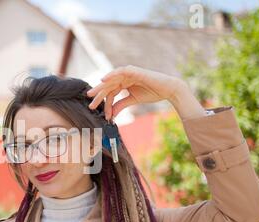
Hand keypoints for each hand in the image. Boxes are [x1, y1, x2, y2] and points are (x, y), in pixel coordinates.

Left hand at [86, 65, 203, 120]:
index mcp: (124, 83)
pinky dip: (111, 75)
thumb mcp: (133, 100)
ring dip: (101, 87)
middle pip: (108, 86)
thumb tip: (111, 115)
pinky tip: (103, 80)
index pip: (110, 92)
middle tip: (90, 104)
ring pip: (111, 80)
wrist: (168, 90)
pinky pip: (119, 72)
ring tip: (92, 94)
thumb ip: (121, 105)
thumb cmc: (153, 93)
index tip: (103, 115)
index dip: (106, 104)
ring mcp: (129, 72)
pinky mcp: (133, 70)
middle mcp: (125, 77)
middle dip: (98, 95)